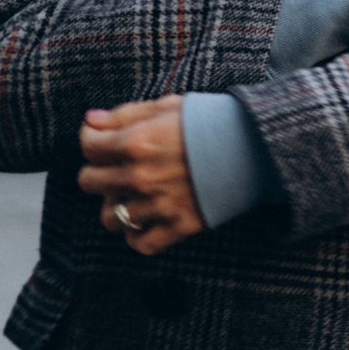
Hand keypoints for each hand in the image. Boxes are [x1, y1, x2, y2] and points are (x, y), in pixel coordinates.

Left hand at [77, 96, 205, 255]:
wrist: (260, 146)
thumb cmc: (214, 121)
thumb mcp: (169, 106)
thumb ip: (125, 114)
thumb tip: (91, 121)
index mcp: (136, 142)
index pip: (89, 146)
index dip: (92, 137)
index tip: (103, 137)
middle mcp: (140, 176)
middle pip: (90, 181)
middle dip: (99, 171)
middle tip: (117, 166)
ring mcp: (159, 204)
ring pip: (110, 217)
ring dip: (116, 205)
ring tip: (132, 195)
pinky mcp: (179, 225)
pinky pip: (140, 243)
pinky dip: (137, 235)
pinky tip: (146, 220)